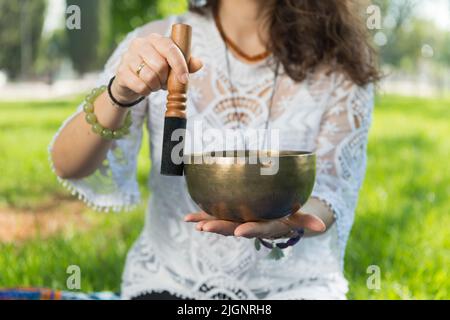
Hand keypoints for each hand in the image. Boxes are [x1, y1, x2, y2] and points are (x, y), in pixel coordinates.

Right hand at [112, 33, 202, 102]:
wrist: (131, 82)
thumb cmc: (155, 71)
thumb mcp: (172, 68)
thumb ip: (186, 65)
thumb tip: (199, 63)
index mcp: (155, 39)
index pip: (170, 49)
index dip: (179, 65)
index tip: (184, 79)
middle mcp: (140, 44)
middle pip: (160, 65)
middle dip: (165, 79)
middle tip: (163, 81)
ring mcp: (128, 56)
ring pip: (149, 77)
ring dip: (155, 86)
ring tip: (154, 84)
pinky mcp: (121, 71)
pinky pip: (140, 86)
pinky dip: (146, 91)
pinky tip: (145, 88)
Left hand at [184, 211, 326, 238]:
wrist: (275, 218)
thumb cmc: (288, 214)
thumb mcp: (299, 216)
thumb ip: (307, 220)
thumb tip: (323, 225)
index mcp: (266, 226)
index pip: (259, 229)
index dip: (250, 230)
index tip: (240, 232)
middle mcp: (250, 225)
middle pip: (234, 228)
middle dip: (219, 228)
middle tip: (204, 228)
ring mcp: (238, 220)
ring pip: (222, 223)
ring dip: (207, 223)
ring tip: (194, 223)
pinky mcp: (229, 215)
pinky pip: (214, 215)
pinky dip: (200, 215)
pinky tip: (187, 218)